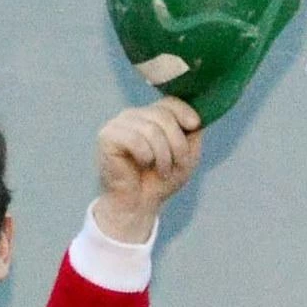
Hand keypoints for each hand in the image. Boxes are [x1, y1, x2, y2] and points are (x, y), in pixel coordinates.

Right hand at [91, 100, 202, 243]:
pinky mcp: (107, 136)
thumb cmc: (161, 180)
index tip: (195, 125)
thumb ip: (193, 134)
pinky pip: (135, 139)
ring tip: (162, 171)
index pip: (169, 102)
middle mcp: (134, 115)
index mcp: (151, 116)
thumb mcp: (187, 156)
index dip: (184, 112)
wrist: (139, 203)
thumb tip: (199, 115)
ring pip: (151, 129)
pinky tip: (143, 165)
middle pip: (164, 116)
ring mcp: (118, 124)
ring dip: (164, 155)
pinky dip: (146, 156)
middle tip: (178, 165)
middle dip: (178, 144)